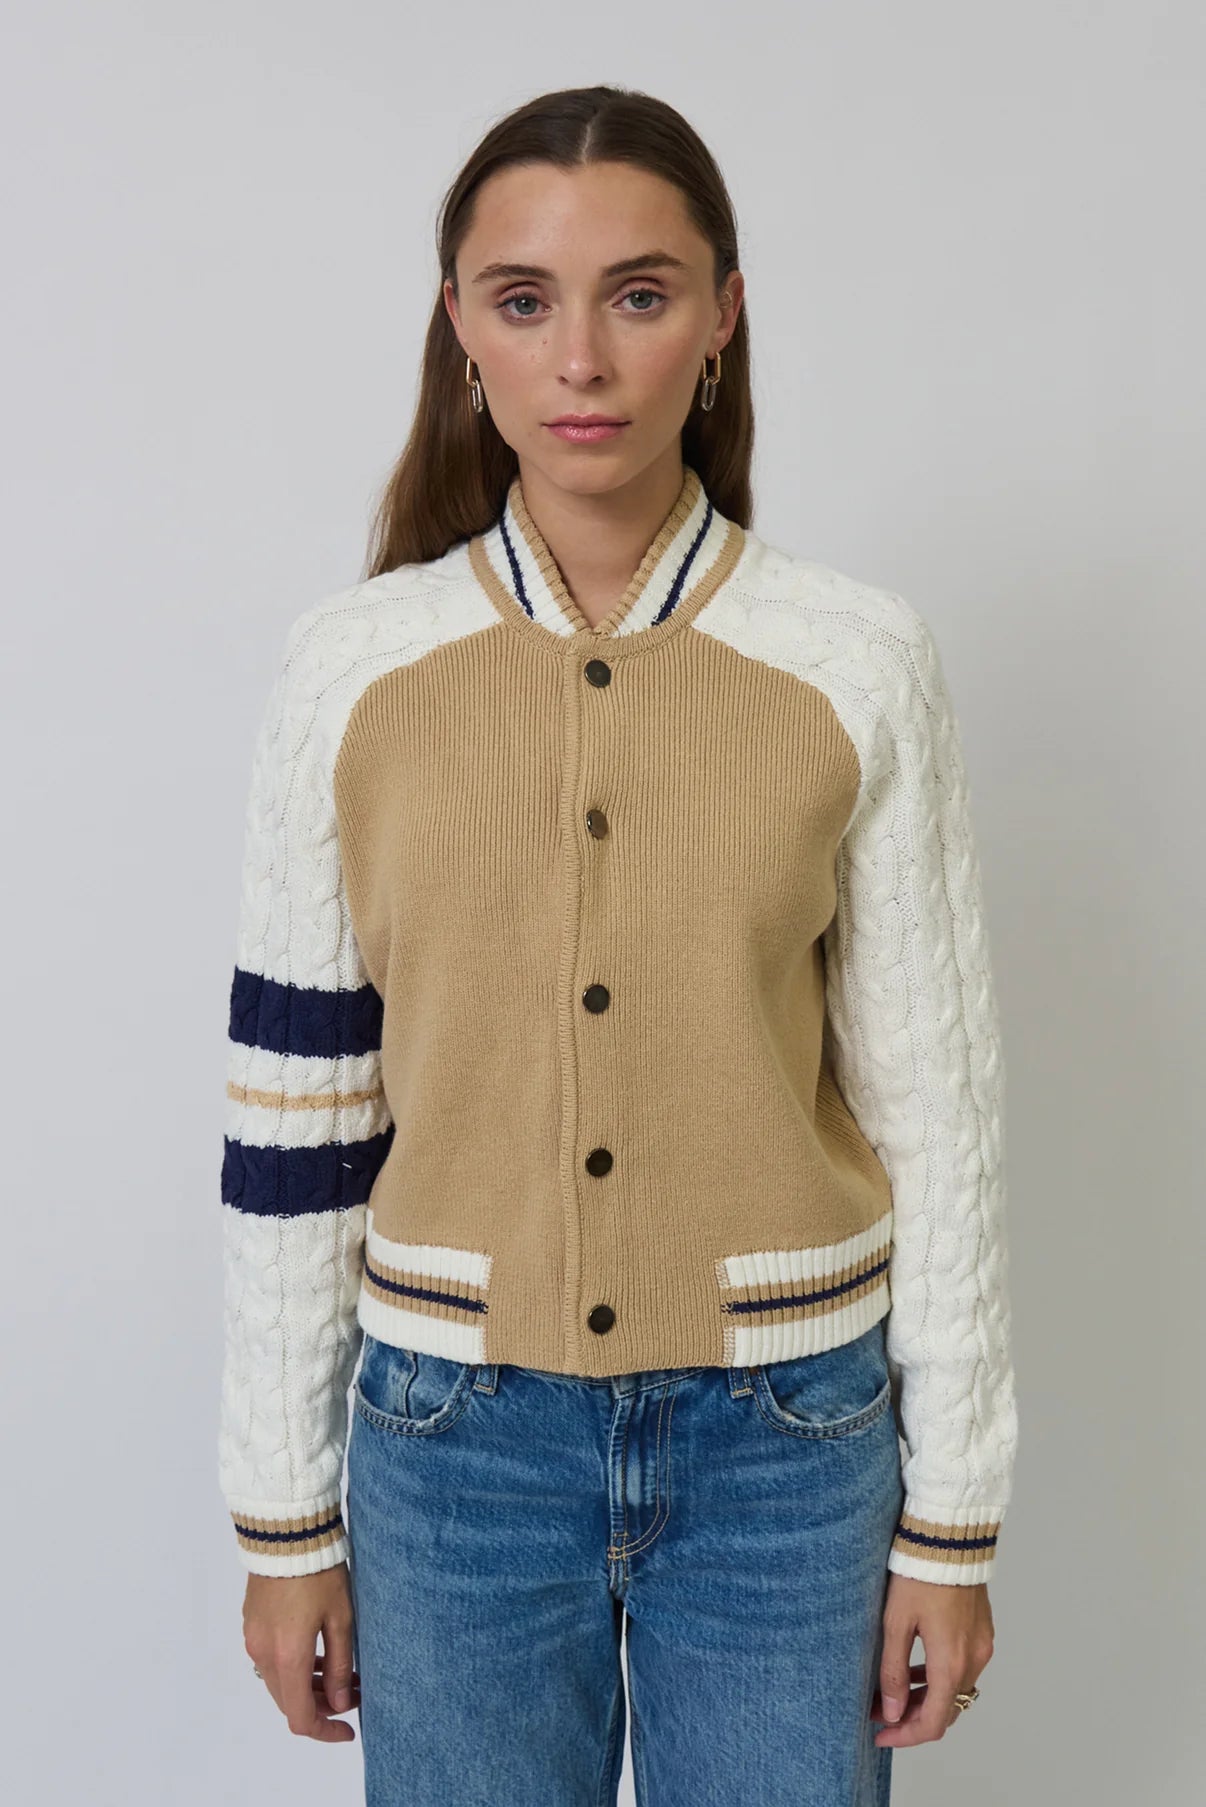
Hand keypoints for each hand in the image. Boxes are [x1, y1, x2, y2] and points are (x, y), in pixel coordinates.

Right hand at [243, 1563, 360, 1741]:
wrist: (287, 1532)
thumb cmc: (319, 1572)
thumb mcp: (341, 1618)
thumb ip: (340, 1666)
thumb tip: (339, 1704)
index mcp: (288, 1657)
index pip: (301, 1717)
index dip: (325, 1732)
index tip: (349, 1729)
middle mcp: (264, 1654)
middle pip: (289, 1702)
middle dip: (322, 1706)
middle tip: (353, 1691)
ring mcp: (254, 1639)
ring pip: (280, 1682)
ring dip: (309, 1686)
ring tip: (343, 1672)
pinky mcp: (252, 1624)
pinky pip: (271, 1660)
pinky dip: (294, 1667)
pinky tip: (319, 1653)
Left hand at [870, 1574, 994, 1746]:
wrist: (949, 1536)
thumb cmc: (918, 1574)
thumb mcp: (895, 1622)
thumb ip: (893, 1671)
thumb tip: (892, 1712)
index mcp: (951, 1663)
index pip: (933, 1723)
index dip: (906, 1736)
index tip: (881, 1735)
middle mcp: (973, 1660)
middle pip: (947, 1710)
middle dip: (913, 1719)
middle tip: (881, 1713)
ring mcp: (981, 1646)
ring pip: (955, 1691)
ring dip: (927, 1699)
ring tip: (893, 1693)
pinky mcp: (982, 1632)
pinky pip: (963, 1669)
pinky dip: (941, 1679)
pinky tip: (917, 1669)